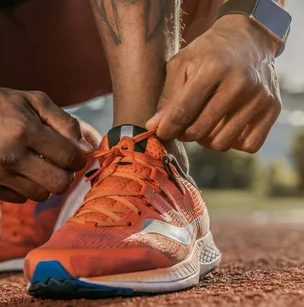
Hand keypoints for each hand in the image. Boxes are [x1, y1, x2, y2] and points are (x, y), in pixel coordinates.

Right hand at [0, 86, 93, 202]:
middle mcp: (9, 156)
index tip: (74, 154)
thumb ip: (66, 124)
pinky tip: (16, 169)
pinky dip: (23, 187)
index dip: (78, 159)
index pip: (68, 159)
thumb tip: (87, 150)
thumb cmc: (2, 104)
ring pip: (40, 195)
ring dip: (44, 182)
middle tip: (58, 164)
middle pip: (58, 184)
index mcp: (25, 131)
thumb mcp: (36, 101)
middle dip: (65, 175)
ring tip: (35, 164)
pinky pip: (19, 198)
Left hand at [146, 15, 281, 152]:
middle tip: (183, 125)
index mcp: (214, 68)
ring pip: (222, 143)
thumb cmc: (208, 53)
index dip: (167, 128)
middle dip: (185, 133)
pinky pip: (248, 145)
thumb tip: (153, 127)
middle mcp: (240, 83)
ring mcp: (260, 97)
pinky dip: (233, 141)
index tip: (161, 132)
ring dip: (207, 139)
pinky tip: (226, 126)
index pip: (183, 111)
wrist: (249, 39)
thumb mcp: (181, 64)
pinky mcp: (273, 109)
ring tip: (204, 123)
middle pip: (201, 131)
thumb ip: (167, 97)